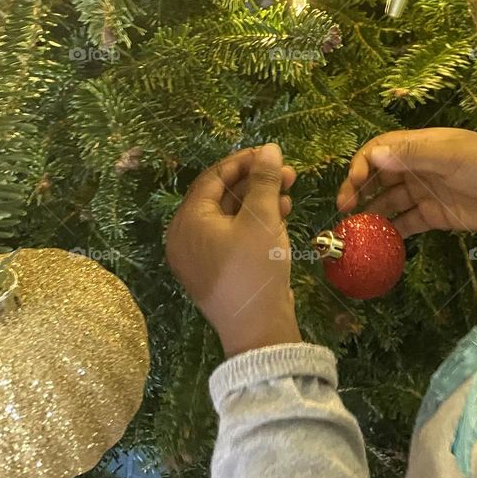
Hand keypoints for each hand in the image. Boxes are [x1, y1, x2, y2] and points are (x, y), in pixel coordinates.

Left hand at [166, 144, 301, 357]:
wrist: (258, 329)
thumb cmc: (255, 269)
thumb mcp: (262, 219)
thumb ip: (265, 179)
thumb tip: (270, 148)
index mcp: (187, 221)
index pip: (213, 177)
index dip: (244, 161)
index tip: (272, 153)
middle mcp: (186, 236)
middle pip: (222, 196)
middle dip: (256, 181)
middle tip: (289, 173)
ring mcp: (200, 255)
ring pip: (230, 216)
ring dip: (260, 201)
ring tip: (290, 193)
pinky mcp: (217, 269)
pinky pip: (232, 235)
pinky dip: (255, 223)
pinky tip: (281, 215)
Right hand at [337, 128, 476, 237]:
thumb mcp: (450, 154)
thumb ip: (412, 154)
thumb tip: (374, 156)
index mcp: (419, 147)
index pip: (379, 151)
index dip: (363, 165)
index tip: (355, 183)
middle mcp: (416, 168)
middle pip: (378, 177)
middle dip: (358, 190)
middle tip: (345, 209)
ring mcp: (424, 193)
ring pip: (388, 202)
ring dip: (371, 212)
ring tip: (355, 229)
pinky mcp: (433, 216)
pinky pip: (405, 224)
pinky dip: (390, 231)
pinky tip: (377, 241)